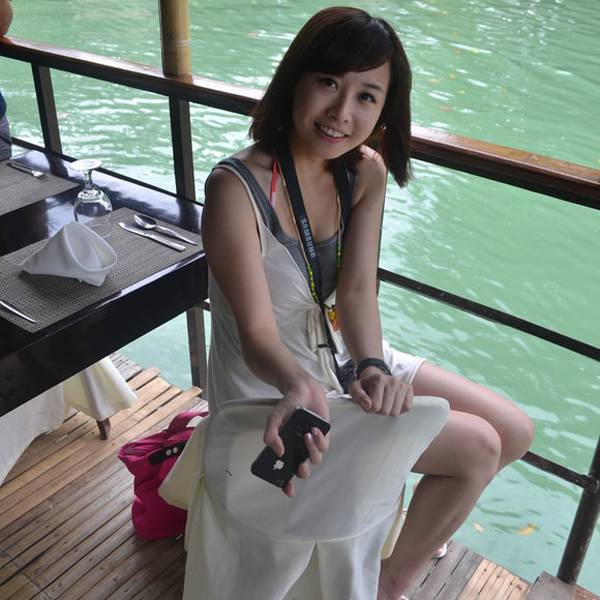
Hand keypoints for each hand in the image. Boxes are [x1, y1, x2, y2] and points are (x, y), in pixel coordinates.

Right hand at [263, 375, 329, 496]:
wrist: (303, 389)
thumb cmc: (288, 406)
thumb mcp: (275, 418)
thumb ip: (271, 434)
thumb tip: (278, 452)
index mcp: (286, 449)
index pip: (285, 472)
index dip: (286, 484)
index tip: (288, 490)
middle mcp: (298, 449)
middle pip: (302, 470)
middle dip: (302, 470)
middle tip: (299, 463)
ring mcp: (312, 443)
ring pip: (315, 459)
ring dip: (311, 451)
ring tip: (306, 435)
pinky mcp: (324, 436)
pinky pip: (324, 446)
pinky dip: (319, 440)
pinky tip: (313, 429)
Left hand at [349, 366, 412, 415]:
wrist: (377, 379)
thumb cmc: (366, 386)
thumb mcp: (355, 388)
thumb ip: (357, 395)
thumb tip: (367, 404)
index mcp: (379, 379)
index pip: (375, 406)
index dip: (369, 409)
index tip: (368, 403)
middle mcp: (393, 381)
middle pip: (386, 411)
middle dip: (379, 411)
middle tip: (377, 403)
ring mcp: (402, 385)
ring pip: (396, 412)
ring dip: (389, 411)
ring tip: (384, 402)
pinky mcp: (409, 390)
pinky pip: (406, 408)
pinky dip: (399, 409)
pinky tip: (393, 403)